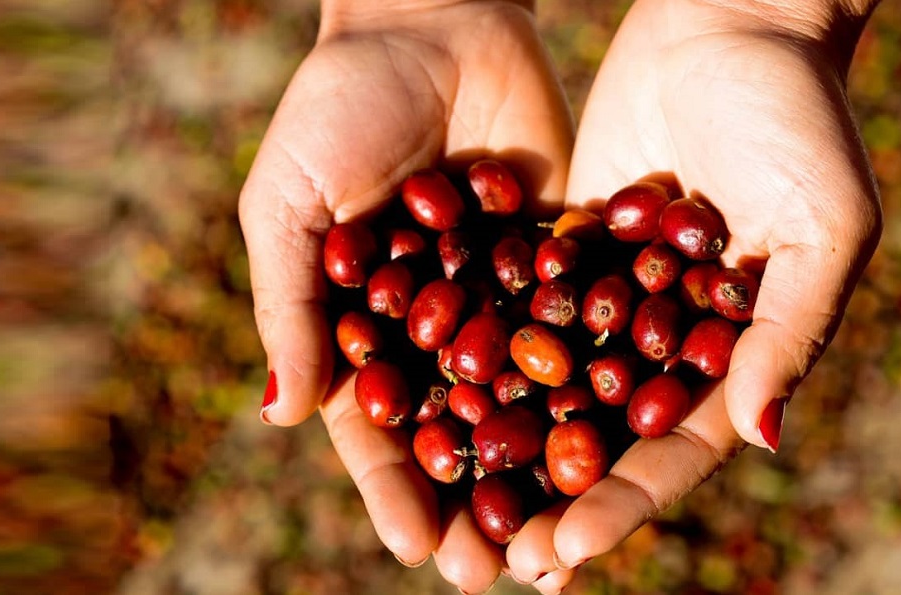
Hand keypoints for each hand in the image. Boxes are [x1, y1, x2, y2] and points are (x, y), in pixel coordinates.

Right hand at [238, 2, 574, 591]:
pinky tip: (618, 435)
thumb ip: (289, 304)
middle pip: (454, 426)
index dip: (394, 486)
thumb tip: (282, 417)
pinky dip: (595, 382)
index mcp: (360, 322)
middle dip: (472, 498)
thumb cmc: (334, 108)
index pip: (374, 423)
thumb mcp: (290, 204)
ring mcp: (496, 295)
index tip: (418, 548)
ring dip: (539, 464)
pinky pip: (574, 327)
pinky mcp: (555, 258)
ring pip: (520, 396)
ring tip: (562, 533)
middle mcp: (432, 323)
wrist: (427, 22)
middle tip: (497, 571)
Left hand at [503, 0, 881, 588]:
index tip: (562, 552)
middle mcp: (662, 335)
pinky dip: (477, 352)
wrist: (729, 23)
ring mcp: (607, 295)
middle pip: (598, 434)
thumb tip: (760, 434)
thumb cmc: (798, 119)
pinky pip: (516, 310)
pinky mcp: (561, 250)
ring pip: (547, 383)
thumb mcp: (821, 223)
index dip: (620, 504)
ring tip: (446, 496)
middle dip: (548, 495)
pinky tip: (427, 393)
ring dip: (503, 440)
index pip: (670, 449)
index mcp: (730, 350)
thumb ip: (790, 329)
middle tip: (489, 558)